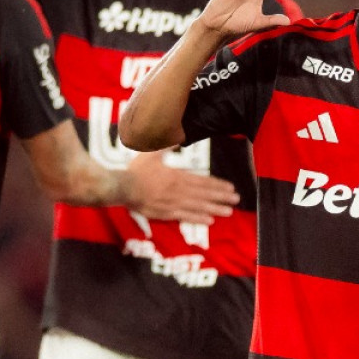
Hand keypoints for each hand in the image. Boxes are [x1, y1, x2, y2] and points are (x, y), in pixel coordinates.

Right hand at [122, 151, 239, 222]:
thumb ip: (167, 146)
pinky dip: (198, 219)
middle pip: (204, 195)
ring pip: (198, 207)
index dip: (217, 185)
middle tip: (236, 200)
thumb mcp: (152, 153)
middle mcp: (178, 191)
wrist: (123, 187)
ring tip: (228, 212)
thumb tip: (178, 136)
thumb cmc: (136, 170)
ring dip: (215, 209)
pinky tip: (209, 221)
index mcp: (177, 176)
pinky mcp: (166, 214)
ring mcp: (173, 203)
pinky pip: (185, 217)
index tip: (230, 187)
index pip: (202, 181)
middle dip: (221, 197)